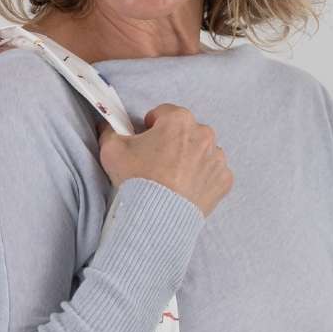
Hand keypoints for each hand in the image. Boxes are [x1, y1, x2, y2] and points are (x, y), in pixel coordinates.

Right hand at [96, 103, 233, 218]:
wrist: (157, 217)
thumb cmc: (137, 181)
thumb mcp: (112, 150)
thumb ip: (110, 131)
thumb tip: (108, 126)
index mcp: (179, 120)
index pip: (163, 113)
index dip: (151, 127)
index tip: (145, 142)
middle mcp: (203, 134)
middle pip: (185, 132)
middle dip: (173, 143)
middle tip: (157, 164)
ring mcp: (217, 158)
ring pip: (202, 152)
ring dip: (190, 160)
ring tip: (172, 179)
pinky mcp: (224, 179)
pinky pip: (213, 173)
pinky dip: (202, 179)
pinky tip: (186, 190)